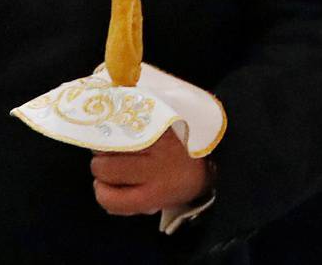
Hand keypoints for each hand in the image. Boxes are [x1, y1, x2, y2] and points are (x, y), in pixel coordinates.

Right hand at [90, 134, 211, 216]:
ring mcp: (153, 142)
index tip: (106, 185)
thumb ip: (136, 201)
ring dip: (106, 145)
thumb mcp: (165, 199)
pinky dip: (117, 126)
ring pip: (108, 144)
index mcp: (154, 194)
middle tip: (113, 161)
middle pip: (103, 169)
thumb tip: (108, 193)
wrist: (219, 145)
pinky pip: (122, 123)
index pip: (110, 199)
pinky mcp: (156, 119)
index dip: (103, 192)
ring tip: (119, 144)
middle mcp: (152, 169)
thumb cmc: (187, 175)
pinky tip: (125, 129)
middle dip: (102, 166)